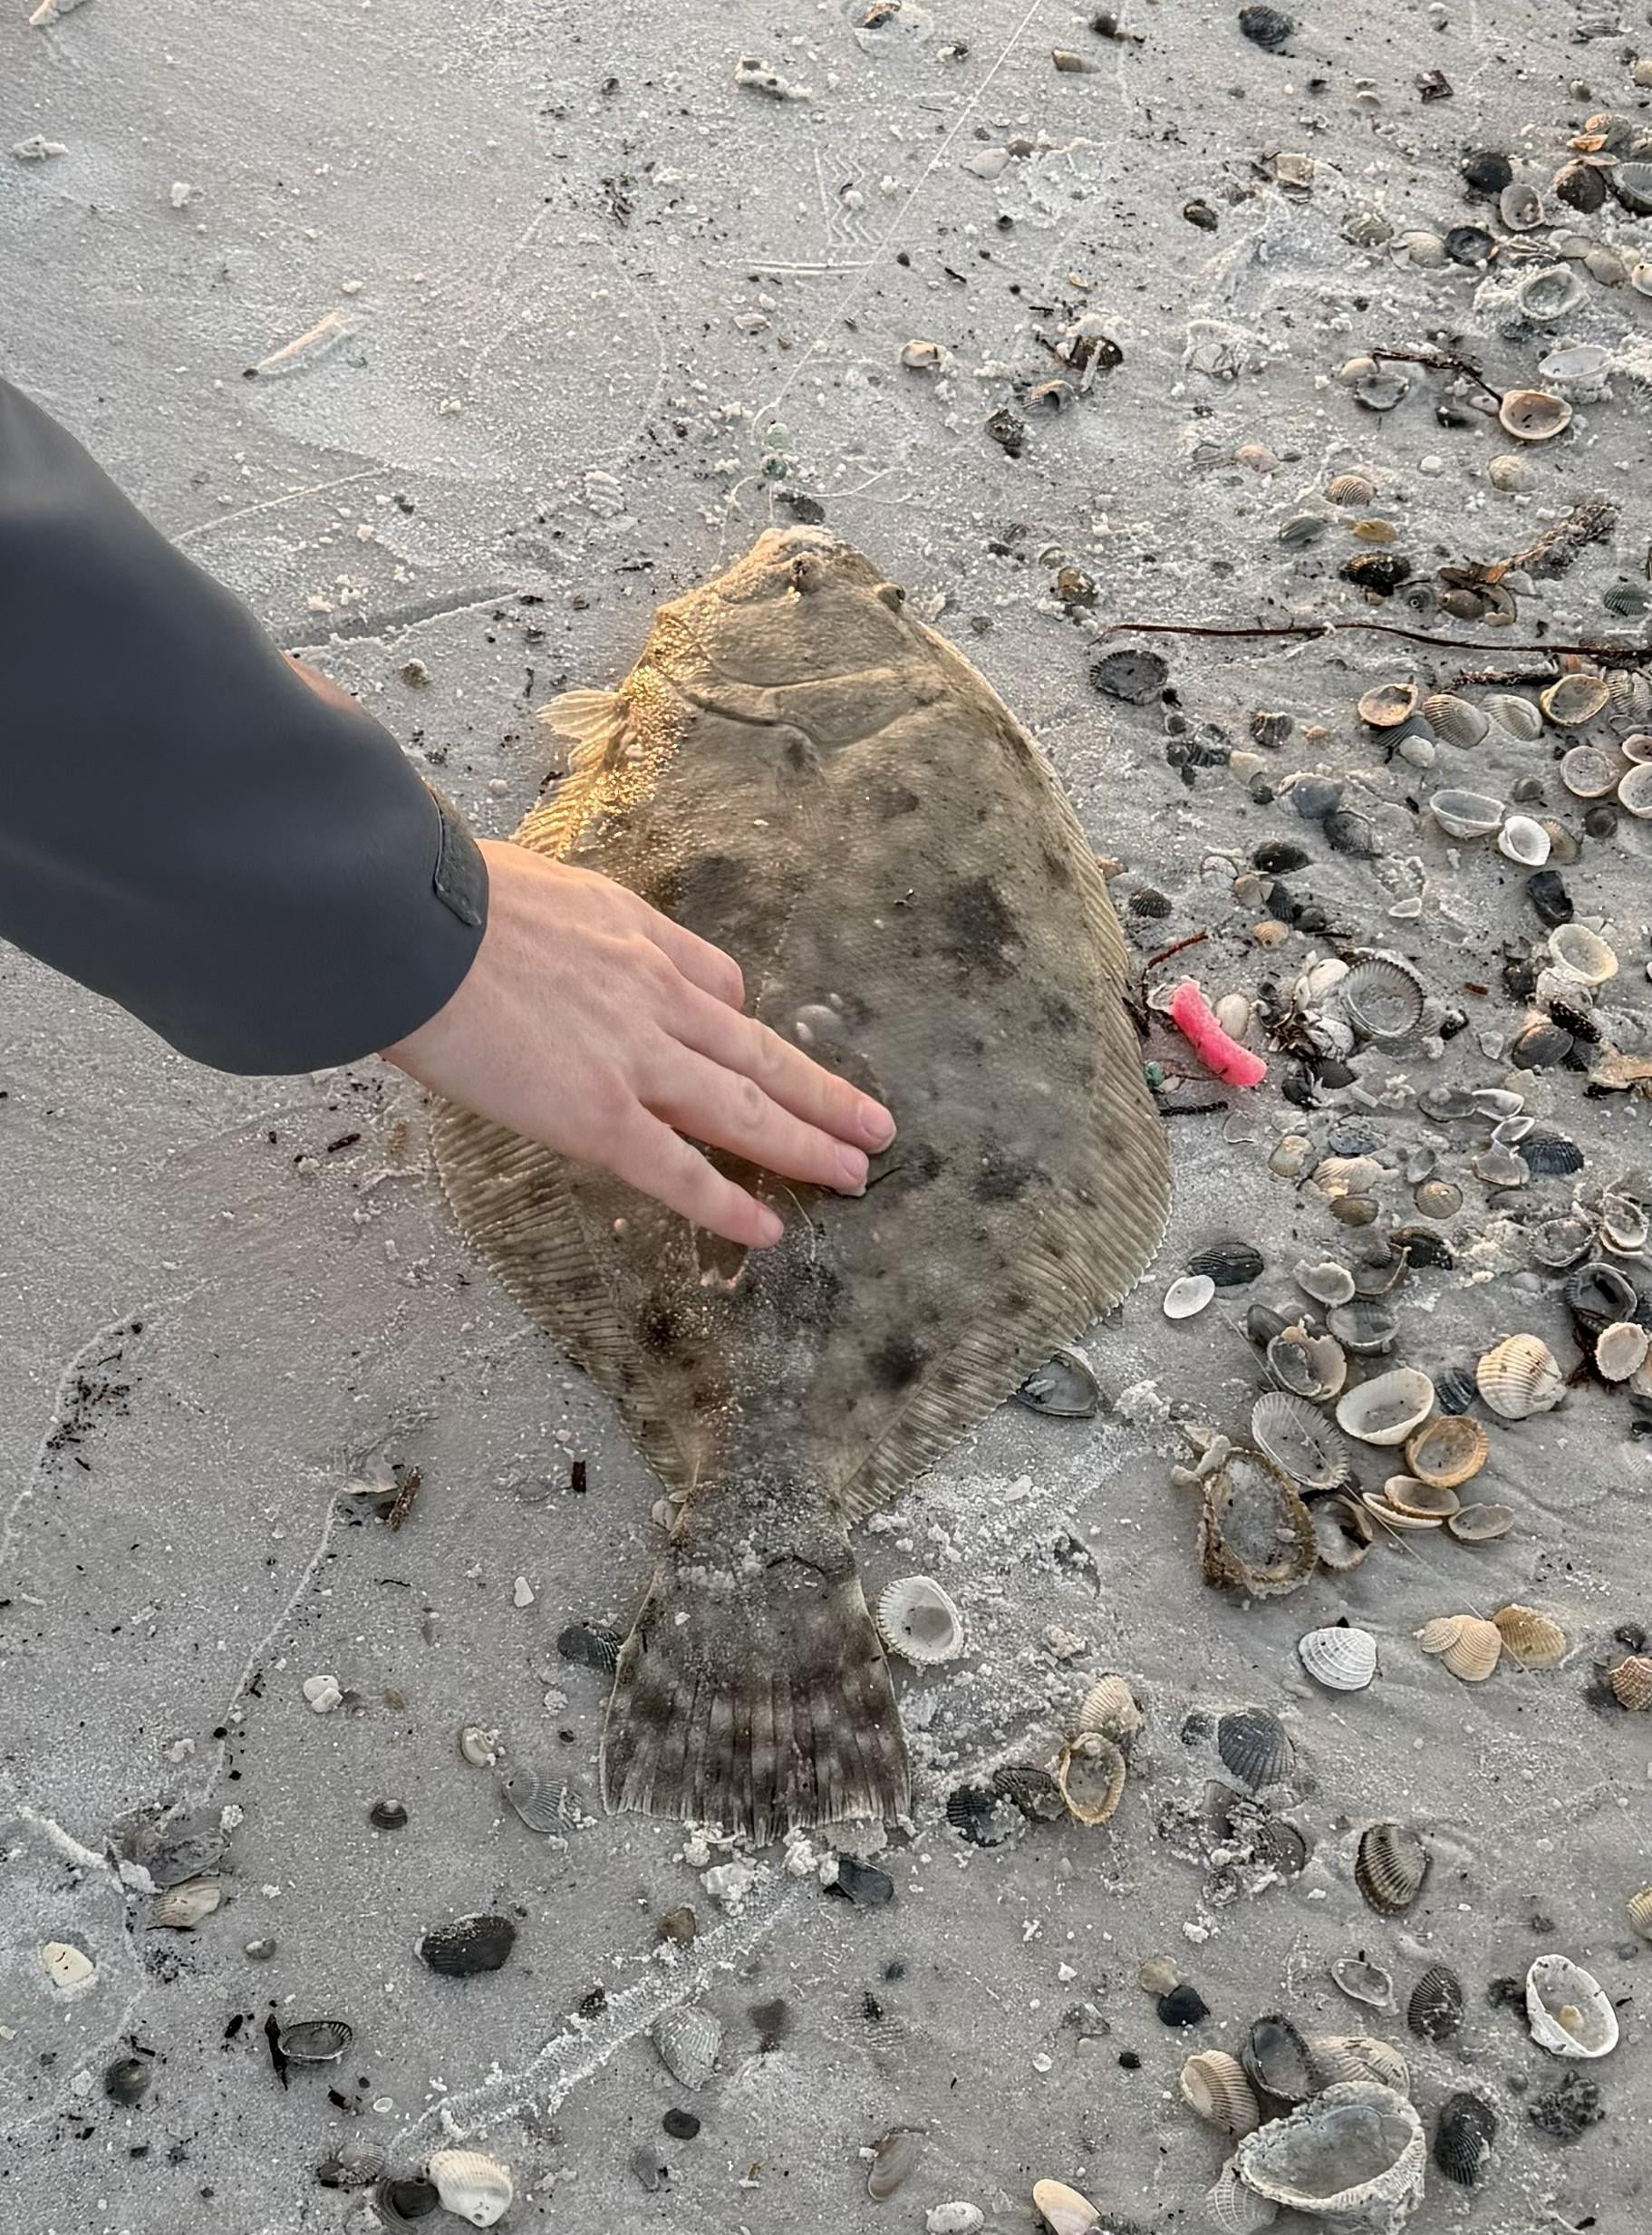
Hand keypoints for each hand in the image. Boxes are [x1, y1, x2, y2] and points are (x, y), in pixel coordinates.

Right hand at [384, 840, 895, 1247]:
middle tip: (872, 1126)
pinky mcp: (598, 1115)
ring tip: (854, 1175)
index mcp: (632, 934)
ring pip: (743, 1107)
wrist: (409, 924)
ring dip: (806, 1144)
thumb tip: (541, 947)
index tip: (756, 1039)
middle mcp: (653, 995)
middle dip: (819, 1092)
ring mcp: (634, 1058)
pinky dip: (725, 1203)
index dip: (741, 1019)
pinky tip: (765, 1231)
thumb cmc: (439, 899)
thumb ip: (559, 926)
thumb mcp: (529, 883)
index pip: (714, 982)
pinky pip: (678, 1169)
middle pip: (756, 1050)